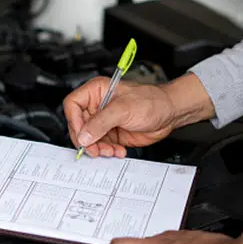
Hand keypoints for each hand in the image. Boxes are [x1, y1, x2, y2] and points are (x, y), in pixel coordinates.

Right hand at [63, 73, 215, 156]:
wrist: (170, 114)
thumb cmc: (152, 101)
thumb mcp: (123, 109)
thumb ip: (101, 123)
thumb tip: (83, 135)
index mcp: (96, 91)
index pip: (73, 105)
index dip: (74, 121)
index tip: (82, 135)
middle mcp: (97, 106)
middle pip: (78, 126)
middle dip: (86, 140)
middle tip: (94, 149)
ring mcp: (104, 121)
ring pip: (89, 139)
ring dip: (98, 148)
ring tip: (109, 151)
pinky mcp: (111, 134)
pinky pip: (101, 146)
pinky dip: (107, 152)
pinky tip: (117, 151)